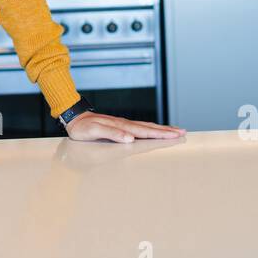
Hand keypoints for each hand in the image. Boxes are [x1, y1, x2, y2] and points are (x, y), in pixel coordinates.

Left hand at [64, 111, 185, 143]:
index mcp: (122, 126)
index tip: (175, 135)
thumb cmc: (82, 128)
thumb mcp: (94, 131)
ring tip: (174, 131)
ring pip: (146, 127)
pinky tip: (154, 131)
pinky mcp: (120, 127)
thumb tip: (130, 138)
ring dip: (161, 129)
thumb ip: (112, 134)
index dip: (161, 134)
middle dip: (167, 131)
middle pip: (150, 128)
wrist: (74, 118)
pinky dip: (150, 129)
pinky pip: (140, 128)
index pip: (145, 131)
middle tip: (183, 132)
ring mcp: (123, 125)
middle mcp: (125, 124)